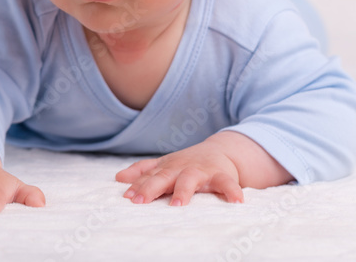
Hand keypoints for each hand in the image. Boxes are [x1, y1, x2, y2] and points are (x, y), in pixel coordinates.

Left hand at [115, 138, 243, 206]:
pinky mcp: (221, 175)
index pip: (149, 177)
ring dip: (184, 191)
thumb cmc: (188, 163)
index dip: (138, 186)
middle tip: (140, 201)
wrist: (222, 150)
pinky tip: (236, 202)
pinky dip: (232, 191)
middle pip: (164, 177)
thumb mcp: (165, 165)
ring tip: (177, 205)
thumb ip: (143, 171)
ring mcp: (201, 171)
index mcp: (167, 168)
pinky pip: (227, 183)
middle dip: (152, 188)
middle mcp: (182, 168)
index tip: (127, 197)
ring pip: (190, 179)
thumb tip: (118, 178)